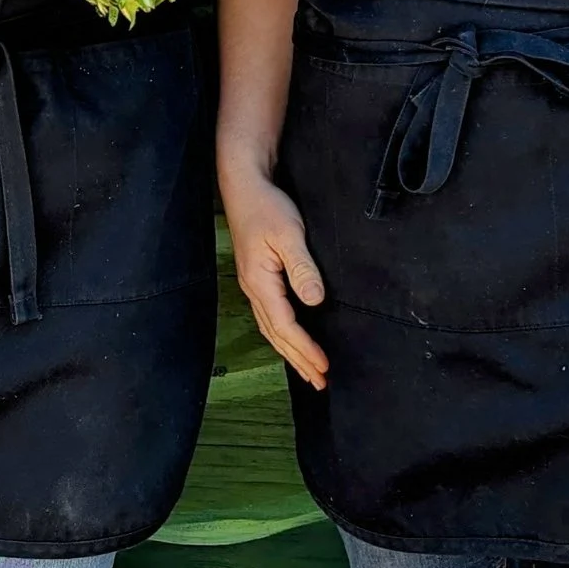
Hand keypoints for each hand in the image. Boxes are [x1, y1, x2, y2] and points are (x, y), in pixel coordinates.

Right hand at [220, 163, 328, 390]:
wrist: (244, 185)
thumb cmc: (266, 206)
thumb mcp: (289, 234)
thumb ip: (302, 268)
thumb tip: (315, 301)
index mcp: (259, 281)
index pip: (284, 325)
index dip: (305, 348)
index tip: (324, 366)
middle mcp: (253, 288)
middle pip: (275, 334)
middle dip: (297, 360)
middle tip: (319, 382)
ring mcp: (253, 284)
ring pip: (271, 328)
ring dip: (290, 351)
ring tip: (308, 370)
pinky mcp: (257, 277)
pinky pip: (270, 316)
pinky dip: (282, 335)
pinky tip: (291, 339)